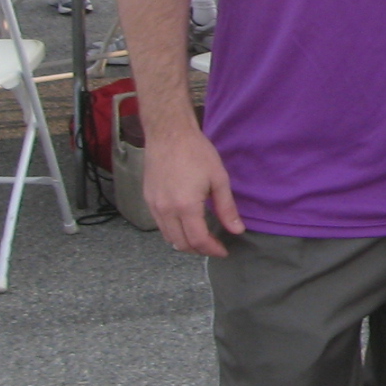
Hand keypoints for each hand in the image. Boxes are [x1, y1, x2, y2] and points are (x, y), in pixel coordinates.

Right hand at [142, 126, 244, 256]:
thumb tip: (237, 230)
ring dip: (185, 243)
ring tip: (202, 238)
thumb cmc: (197, 153)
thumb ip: (227, 208)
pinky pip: (160, 225)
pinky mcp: (148, 199)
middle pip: (181, 243)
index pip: (198, 240)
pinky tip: (186, 225)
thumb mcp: (219, 179)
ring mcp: (154, 206)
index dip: (212, 250)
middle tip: (214, 246)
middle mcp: (166, 210)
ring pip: (168, 237)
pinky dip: (173, 232)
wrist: (169, 134)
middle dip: (199, 250)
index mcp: (185, 206)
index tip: (224, 250)